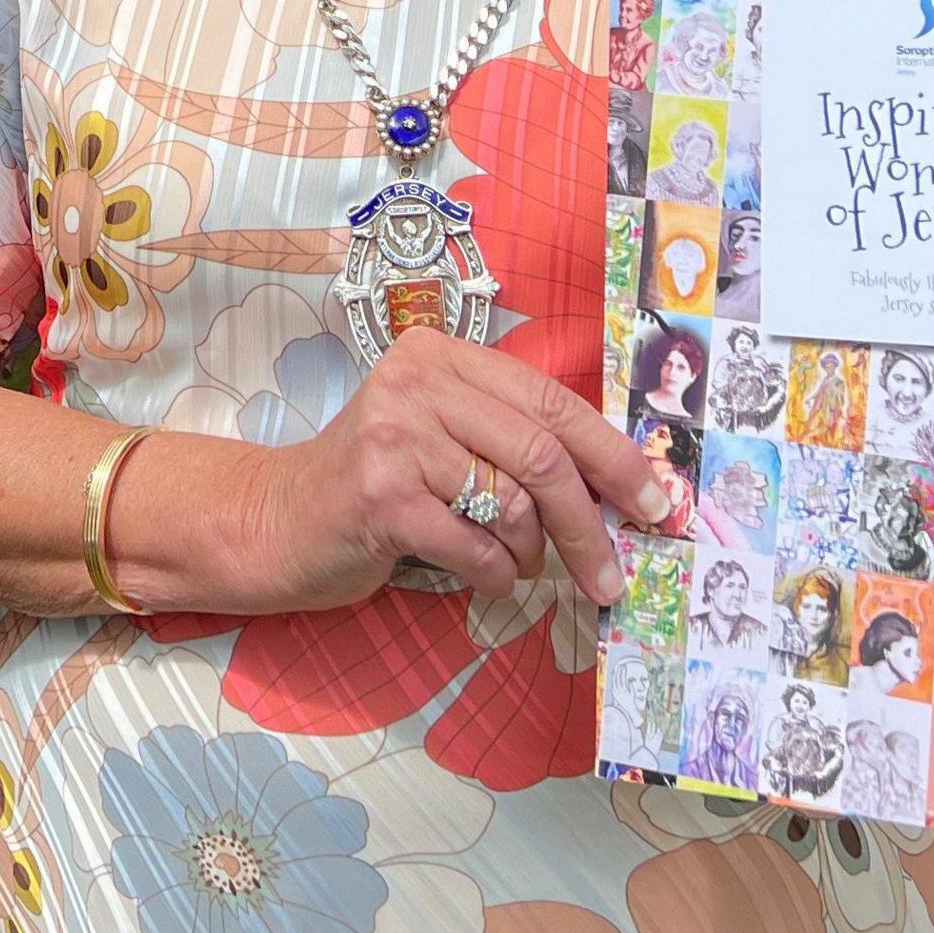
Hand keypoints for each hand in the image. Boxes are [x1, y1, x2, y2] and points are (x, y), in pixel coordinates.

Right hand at [242, 329, 672, 612]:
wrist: (278, 519)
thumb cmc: (379, 484)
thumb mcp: (444, 436)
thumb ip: (511, 438)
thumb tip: (619, 484)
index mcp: (443, 354)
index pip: (552, 402)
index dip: (615, 458)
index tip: (654, 505)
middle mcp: (417, 381)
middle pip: (541, 454)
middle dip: (590, 524)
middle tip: (611, 576)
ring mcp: (394, 436)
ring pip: (512, 503)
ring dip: (530, 553)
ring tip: (515, 566)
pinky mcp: (380, 495)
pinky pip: (475, 546)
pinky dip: (493, 575)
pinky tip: (481, 577)